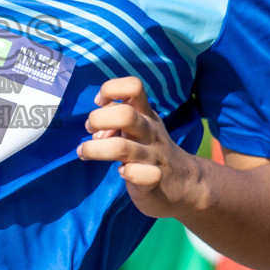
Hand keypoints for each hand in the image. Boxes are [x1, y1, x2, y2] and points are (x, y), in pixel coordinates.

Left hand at [76, 76, 200, 218]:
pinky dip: (128, 173)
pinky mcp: (154, 180)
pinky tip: (122, 173)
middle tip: (90, 131)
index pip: (133, 86)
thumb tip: (96, 129)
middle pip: (125, 115)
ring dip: (95, 149)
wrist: (185, 183)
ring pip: (122, 147)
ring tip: (84, 152)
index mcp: (146, 114)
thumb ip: (115, 119)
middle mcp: (150, 131)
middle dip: (98, 120)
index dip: (111, 89)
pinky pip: (141, 175)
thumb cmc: (150, 149)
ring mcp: (153, 156)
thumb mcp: (138, 126)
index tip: (99, 103)